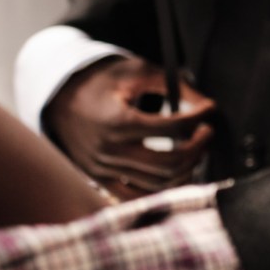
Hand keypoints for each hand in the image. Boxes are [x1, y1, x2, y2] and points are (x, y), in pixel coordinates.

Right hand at [44, 56, 215, 199]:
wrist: (59, 98)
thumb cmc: (101, 82)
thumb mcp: (135, 72)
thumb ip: (172, 85)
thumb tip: (206, 104)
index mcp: (116, 121)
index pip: (170, 127)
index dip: (197, 117)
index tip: (209, 109)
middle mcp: (109, 151)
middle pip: (169, 163)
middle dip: (197, 148)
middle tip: (206, 132)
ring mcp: (103, 170)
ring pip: (159, 184)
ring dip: (186, 169)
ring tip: (194, 150)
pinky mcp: (101, 180)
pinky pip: (138, 197)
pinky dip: (162, 189)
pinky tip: (177, 173)